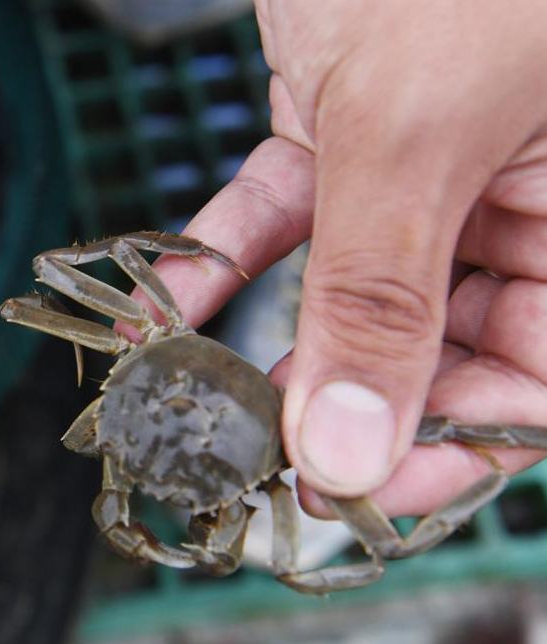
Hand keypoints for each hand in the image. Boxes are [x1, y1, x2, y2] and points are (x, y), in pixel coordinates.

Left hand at [137, 1, 546, 511]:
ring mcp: (435, 163)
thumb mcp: (419, 130)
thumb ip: (381, 295)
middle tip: (240, 449)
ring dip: (269, 338)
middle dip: (335, 400)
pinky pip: (288, 212)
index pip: (541, 377)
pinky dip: (224, 255)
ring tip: (190, 397)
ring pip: (355, 287)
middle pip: (441, 346)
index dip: (453, 448)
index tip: (347, 490)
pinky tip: (164, 308)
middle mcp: (525, 198)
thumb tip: (348, 452)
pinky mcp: (350, 122)